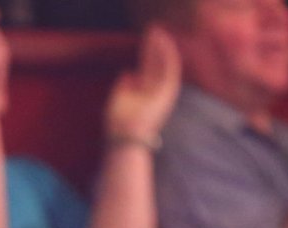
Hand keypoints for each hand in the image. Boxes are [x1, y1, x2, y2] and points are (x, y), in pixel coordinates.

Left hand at [105, 24, 180, 143]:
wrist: (125, 136)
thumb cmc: (118, 123)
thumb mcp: (116, 100)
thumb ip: (122, 86)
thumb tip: (128, 72)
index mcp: (143, 96)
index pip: (147, 70)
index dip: (147, 54)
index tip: (146, 41)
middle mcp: (154, 93)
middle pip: (156, 65)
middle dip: (155, 48)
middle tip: (153, 31)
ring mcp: (162, 93)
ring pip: (165, 65)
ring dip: (163, 48)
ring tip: (158, 33)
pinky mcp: (168, 94)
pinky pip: (170, 70)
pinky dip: (168, 56)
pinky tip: (164, 43)